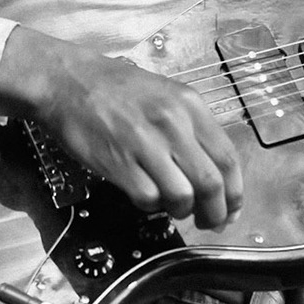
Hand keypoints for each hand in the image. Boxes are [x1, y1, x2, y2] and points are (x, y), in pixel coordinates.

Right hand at [0, 25, 243, 229]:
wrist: (68, 81)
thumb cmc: (116, 89)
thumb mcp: (166, 94)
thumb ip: (192, 128)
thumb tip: (214, 173)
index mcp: (189, 105)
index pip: (228, 158)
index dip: (234, 192)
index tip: (231, 208)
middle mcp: (172, 123)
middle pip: (210, 183)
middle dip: (215, 212)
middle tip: (210, 222)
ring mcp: (145, 143)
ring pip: (182, 196)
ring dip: (182, 211)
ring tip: (174, 207)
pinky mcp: (118, 162)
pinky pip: (148, 198)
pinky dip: (151, 206)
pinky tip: (145, 195)